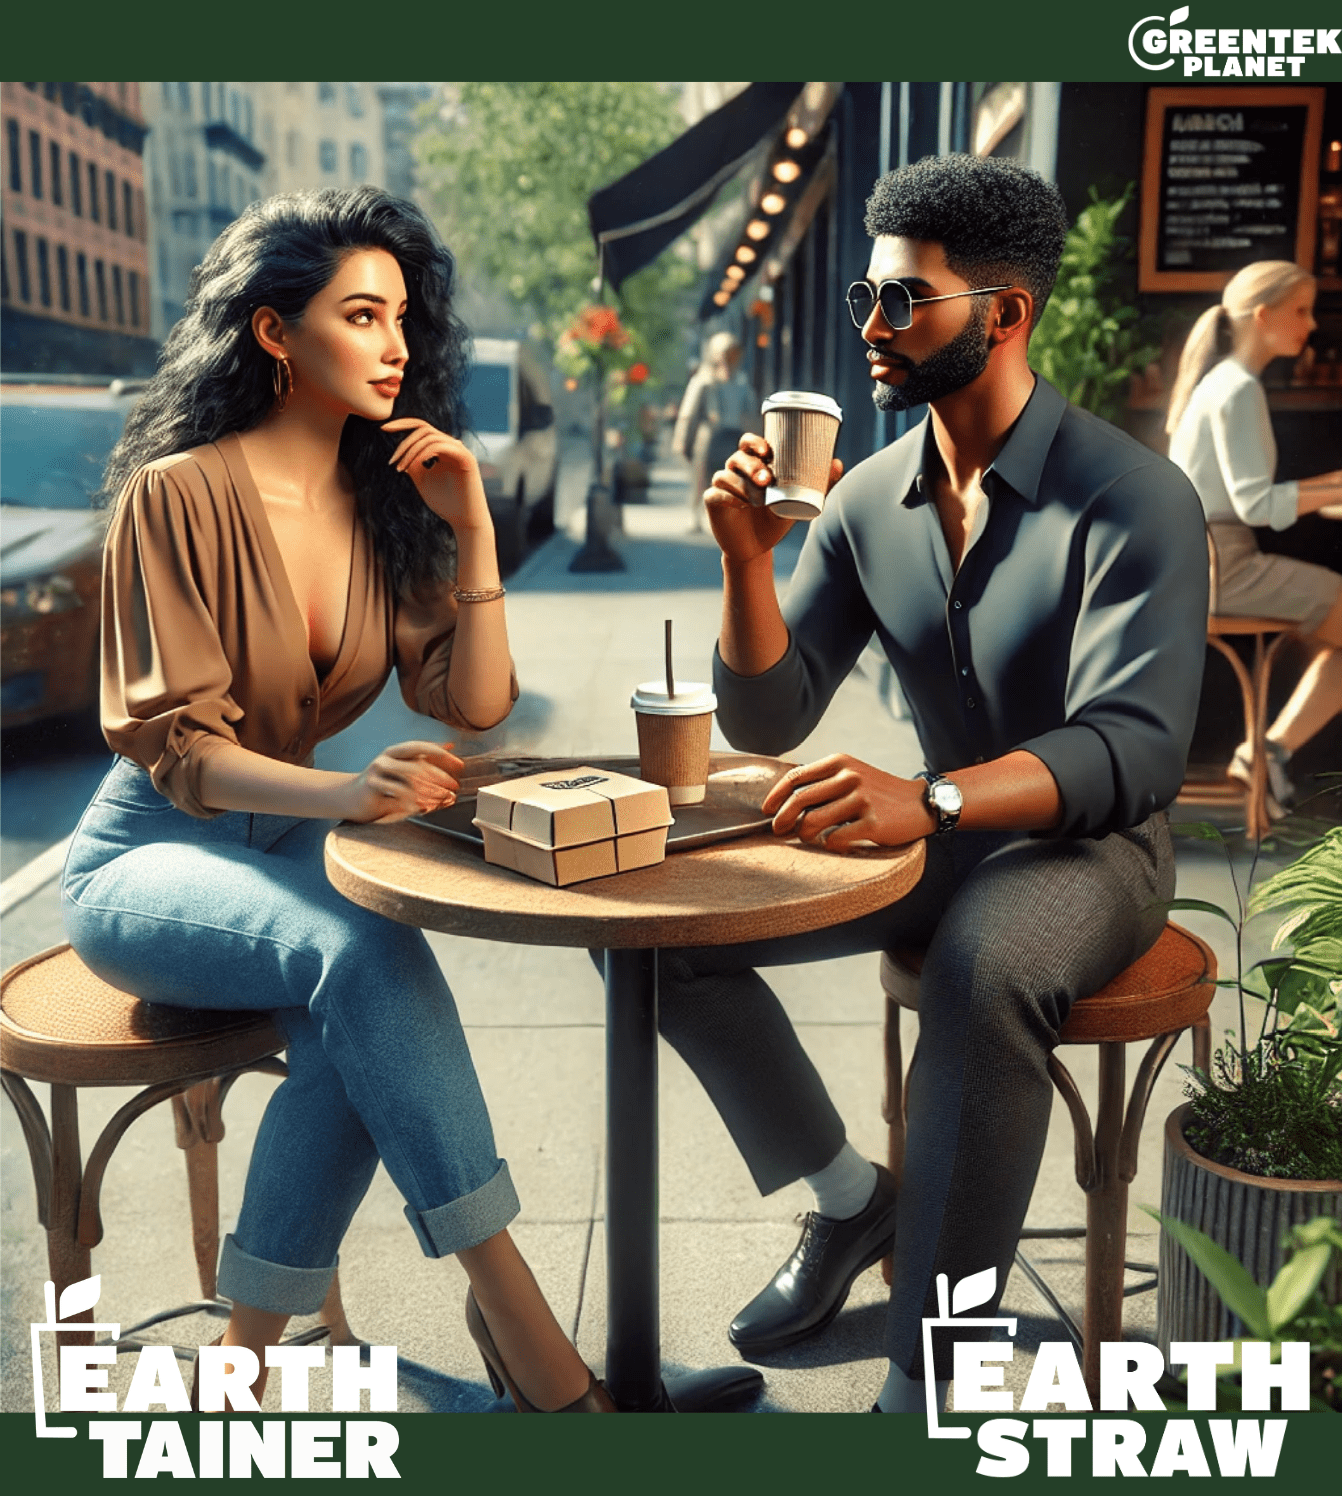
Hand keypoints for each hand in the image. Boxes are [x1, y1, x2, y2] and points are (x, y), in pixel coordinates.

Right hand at [339, 740, 463, 823]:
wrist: (351, 798)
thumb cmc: (382, 784)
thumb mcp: (404, 768)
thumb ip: (426, 758)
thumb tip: (450, 744)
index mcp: (396, 751)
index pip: (421, 747)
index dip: (442, 755)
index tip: (459, 765)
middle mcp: (385, 759)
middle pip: (417, 765)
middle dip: (439, 778)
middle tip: (454, 787)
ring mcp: (377, 773)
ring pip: (409, 781)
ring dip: (430, 791)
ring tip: (443, 799)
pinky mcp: (371, 789)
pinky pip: (397, 795)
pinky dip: (414, 802)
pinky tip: (424, 807)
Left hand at [383, 419, 491, 532]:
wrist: (464, 520)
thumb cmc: (444, 503)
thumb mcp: (422, 480)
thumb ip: (412, 464)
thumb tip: (400, 453)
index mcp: (443, 449)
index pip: (422, 428)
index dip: (402, 424)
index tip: (383, 429)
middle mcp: (453, 446)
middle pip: (423, 430)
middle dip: (404, 443)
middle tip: (392, 461)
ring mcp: (461, 451)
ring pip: (430, 437)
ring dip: (411, 451)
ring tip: (400, 468)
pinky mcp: (466, 458)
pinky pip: (440, 446)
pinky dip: (424, 453)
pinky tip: (415, 464)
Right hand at [705, 434, 842, 564]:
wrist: (758, 547)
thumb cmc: (776, 519)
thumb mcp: (798, 502)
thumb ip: (818, 484)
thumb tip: (837, 463)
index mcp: (755, 464)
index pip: (749, 444)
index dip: (754, 442)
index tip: (767, 451)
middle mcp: (736, 472)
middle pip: (737, 458)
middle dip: (751, 466)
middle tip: (766, 479)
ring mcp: (723, 486)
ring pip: (725, 475)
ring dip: (741, 484)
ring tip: (756, 498)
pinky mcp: (713, 502)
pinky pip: (715, 494)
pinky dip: (728, 497)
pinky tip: (740, 505)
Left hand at [761, 754, 935, 850]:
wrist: (920, 803)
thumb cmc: (879, 791)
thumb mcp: (852, 773)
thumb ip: (824, 780)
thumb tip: (786, 799)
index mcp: (840, 762)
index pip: (795, 777)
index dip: (775, 796)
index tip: (766, 810)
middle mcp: (849, 777)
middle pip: (799, 800)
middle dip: (782, 818)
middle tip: (778, 831)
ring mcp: (862, 799)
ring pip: (813, 822)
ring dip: (804, 835)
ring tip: (807, 838)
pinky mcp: (873, 823)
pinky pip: (836, 839)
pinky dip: (828, 845)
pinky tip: (832, 844)